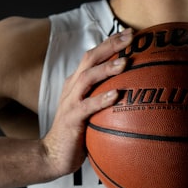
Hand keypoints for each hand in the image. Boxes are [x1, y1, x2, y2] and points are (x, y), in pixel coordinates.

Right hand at [40, 29, 131, 177]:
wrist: (53, 154)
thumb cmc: (77, 131)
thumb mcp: (91, 109)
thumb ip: (105, 95)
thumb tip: (134, 89)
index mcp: (77, 82)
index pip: (94, 55)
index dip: (111, 42)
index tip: (131, 33)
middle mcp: (72, 87)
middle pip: (90, 59)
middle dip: (110, 46)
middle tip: (131, 37)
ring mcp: (70, 102)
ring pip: (87, 78)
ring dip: (106, 69)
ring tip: (124, 63)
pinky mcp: (71, 119)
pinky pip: (86, 107)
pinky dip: (101, 99)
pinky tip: (116, 95)